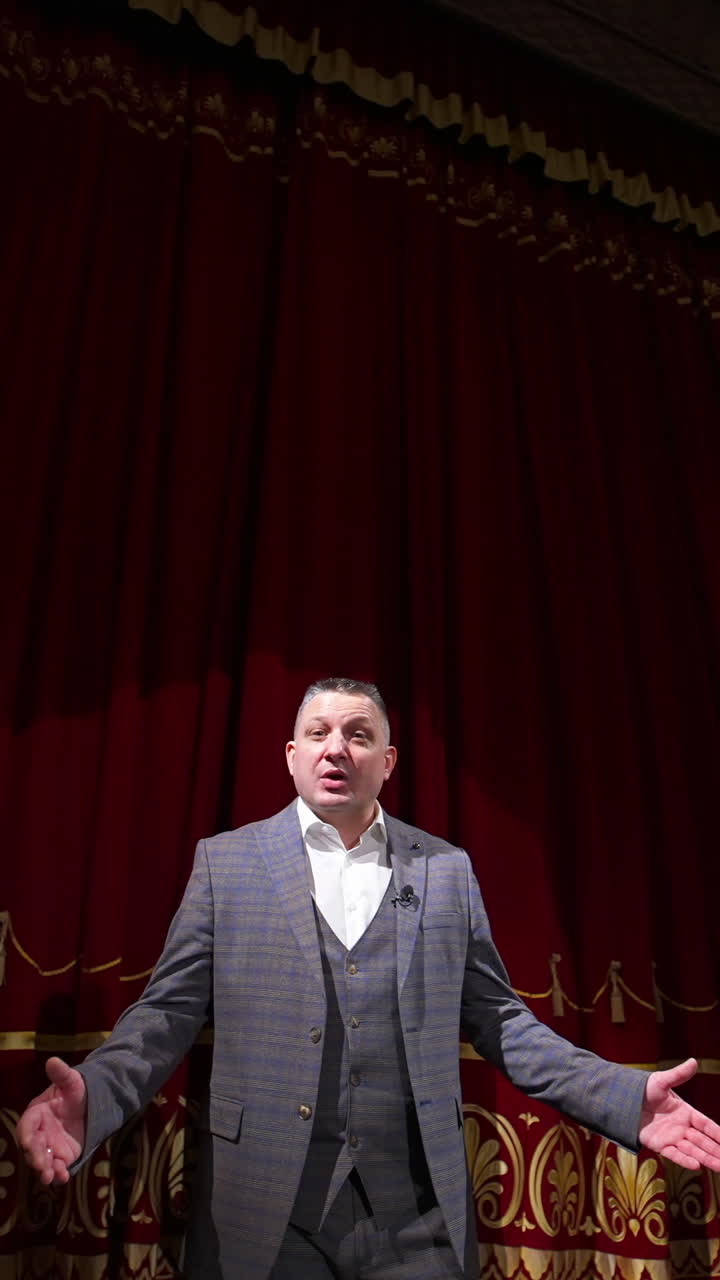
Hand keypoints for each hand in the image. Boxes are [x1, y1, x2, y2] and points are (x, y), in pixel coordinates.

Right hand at [16, 1056, 86, 1184]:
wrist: (90, 1106)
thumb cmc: (76, 1092)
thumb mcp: (72, 1081)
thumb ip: (62, 1074)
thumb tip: (52, 1060)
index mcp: (37, 1113)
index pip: (26, 1125)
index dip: (26, 1134)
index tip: (28, 1142)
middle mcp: (39, 1133)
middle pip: (31, 1148)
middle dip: (35, 1156)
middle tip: (42, 1164)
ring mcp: (49, 1146)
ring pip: (41, 1161)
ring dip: (44, 1170)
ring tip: (49, 1176)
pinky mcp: (61, 1157)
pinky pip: (56, 1168)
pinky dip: (58, 1174)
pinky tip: (63, 1177)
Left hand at [638, 1057, 719, 1169]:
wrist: (622, 1100)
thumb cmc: (642, 1089)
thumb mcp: (661, 1081)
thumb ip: (678, 1075)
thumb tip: (693, 1061)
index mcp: (685, 1112)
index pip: (706, 1124)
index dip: (718, 1133)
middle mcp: (681, 1127)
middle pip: (703, 1141)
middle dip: (717, 1151)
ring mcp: (671, 1138)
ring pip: (693, 1151)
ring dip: (707, 1159)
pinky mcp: (660, 1146)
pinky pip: (675, 1155)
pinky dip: (685, 1160)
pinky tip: (697, 1166)